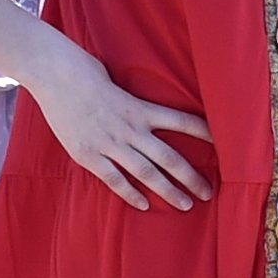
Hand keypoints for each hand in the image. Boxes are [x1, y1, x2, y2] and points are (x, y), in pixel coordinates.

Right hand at [15, 43, 212, 210]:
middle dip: (191, 178)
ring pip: (146, 174)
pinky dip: (130, 194)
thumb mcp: (117, 80)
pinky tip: (144, 205)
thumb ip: (132, 101)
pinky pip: (114, 180)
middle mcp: (130, 128)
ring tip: (185, 204)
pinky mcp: (88, 154)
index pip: (182, 121)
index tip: (223, 144)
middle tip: (208, 193)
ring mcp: (109, 143)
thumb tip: (143, 109)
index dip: (204, 133)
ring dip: (168, 191)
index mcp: (140, 107)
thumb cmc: (84, 71)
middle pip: (170, 158)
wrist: (53, 74)